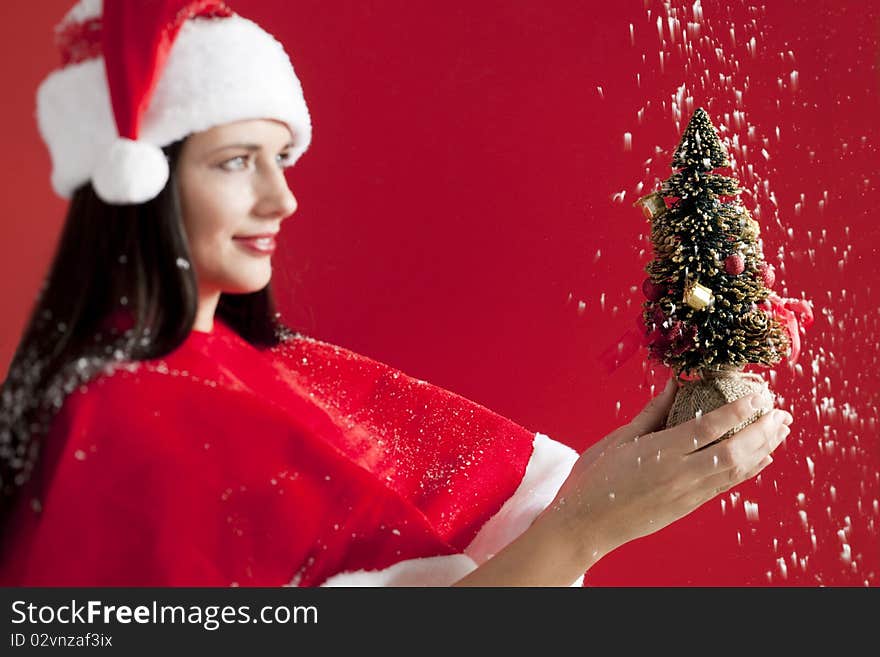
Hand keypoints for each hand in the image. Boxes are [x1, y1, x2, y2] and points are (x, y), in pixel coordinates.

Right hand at [545, 377, 792, 562]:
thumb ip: (651, 413)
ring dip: (763, 448)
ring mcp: (686, 494)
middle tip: (781, 411)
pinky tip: (762, 458)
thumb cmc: (594, 479)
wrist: (585, 525)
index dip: (738, 410)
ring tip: (780, 430)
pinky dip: (748, 470)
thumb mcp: (618, 439)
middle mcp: (679, 474)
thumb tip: (674, 385)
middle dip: (762, 430)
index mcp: (659, 453)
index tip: (760, 395)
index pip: (709, 427)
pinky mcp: (687, 506)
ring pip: (736, 469)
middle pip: (734, 450)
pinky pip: (725, 485)